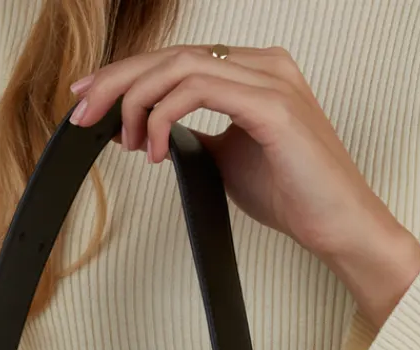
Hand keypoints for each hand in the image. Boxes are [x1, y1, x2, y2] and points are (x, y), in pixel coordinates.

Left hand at [67, 43, 419, 326]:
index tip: (90, 101)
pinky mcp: (272, 105)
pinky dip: (164, 116)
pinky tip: (153, 147)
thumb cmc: (292, 195)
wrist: (337, 224)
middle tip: (82, 112)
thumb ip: (197, 135)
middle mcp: (262, 64)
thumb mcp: (228, 159)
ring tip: (123, 140)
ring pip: (179, 66)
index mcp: (253, 71)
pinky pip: (199, 89)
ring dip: (136, 100)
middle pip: (171, 55)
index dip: (126, 76)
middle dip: (117, 82)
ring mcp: (269, 80)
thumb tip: (156, 132)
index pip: (177, 60)